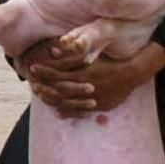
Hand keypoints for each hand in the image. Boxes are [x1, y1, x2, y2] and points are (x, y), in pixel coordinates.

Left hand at [25, 41, 164, 117]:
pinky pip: (80, 111)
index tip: (33, 69)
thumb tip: (53, 50)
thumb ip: (71, 55)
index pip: (58, 74)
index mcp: (83, 74)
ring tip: (42, 97)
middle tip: (33, 86)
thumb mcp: (92, 55)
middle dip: (45, 87)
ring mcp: (92, 99)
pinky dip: (68, 112)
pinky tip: (58, 112)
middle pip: (59, 90)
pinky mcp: (98, 106)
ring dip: (53, 100)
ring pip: (67, 102)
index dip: (44, 72)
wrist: (131, 74)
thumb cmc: (111, 61)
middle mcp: (85, 88)